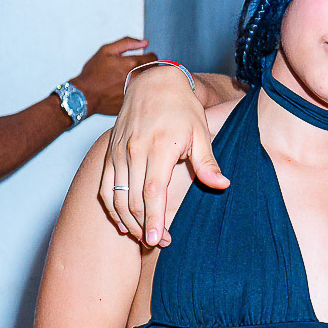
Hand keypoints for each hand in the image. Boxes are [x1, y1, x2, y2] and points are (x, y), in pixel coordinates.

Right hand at [71, 38, 152, 115]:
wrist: (83, 95)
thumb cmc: (93, 72)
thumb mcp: (106, 51)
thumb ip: (127, 43)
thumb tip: (146, 42)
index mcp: (132, 63)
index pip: (153, 57)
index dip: (149, 56)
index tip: (143, 59)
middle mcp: (137, 78)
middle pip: (155, 71)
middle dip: (149, 68)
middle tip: (136, 70)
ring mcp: (136, 92)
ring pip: (151, 84)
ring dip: (146, 81)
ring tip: (132, 81)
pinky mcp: (133, 103)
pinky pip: (144, 96)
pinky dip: (140, 93)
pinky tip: (128, 92)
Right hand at [98, 64, 227, 244]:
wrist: (153, 83)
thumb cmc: (181, 108)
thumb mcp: (201, 131)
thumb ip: (207, 161)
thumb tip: (223, 185)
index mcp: (159, 146)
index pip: (153, 190)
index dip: (154, 218)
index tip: (158, 240)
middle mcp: (133, 150)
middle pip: (133, 199)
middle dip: (144, 226)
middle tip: (157, 244)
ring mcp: (118, 152)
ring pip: (116, 197)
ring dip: (127, 221)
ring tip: (143, 237)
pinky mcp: (109, 153)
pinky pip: (104, 187)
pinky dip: (111, 208)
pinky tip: (124, 222)